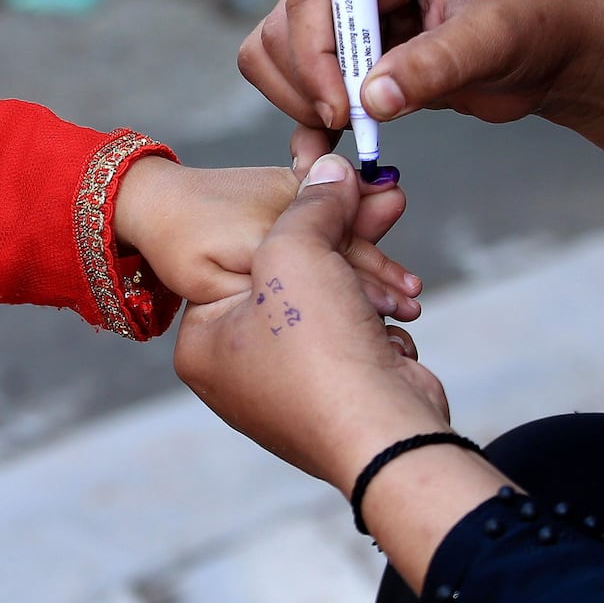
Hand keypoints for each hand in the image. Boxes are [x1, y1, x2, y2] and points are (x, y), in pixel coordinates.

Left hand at [175, 153, 509, 587]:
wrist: (384, 434)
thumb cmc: (320, 350)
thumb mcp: (298, 251)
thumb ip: (310, 204)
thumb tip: (332, 168)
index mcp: (203, 345)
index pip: (237, 260)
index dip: (290, 219)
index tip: (330, 188)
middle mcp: (238, 373)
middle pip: (290, 281)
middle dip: (342, 242)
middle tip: (381, 201)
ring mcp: (288, 391)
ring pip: (330, 308)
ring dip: (367, 280)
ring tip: (398, 248)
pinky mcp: (337, 400)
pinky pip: (354, 342)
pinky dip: (379, 325)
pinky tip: (400, 314)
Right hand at [236, 0, 603, 189]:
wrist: (558, 49)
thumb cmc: (539, 21)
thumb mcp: (493, 40)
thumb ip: (433, 66)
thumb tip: (371, 100)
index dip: (315, 56)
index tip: (343, 110)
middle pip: (282, 27)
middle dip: (309, 85)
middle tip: (355, 125)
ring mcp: (349, 10)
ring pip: (277, 57)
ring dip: (303, 103)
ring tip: (356, 135)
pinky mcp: (352, 50)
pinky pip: (298, 84)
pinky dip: (307, 119)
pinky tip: (328, 152)